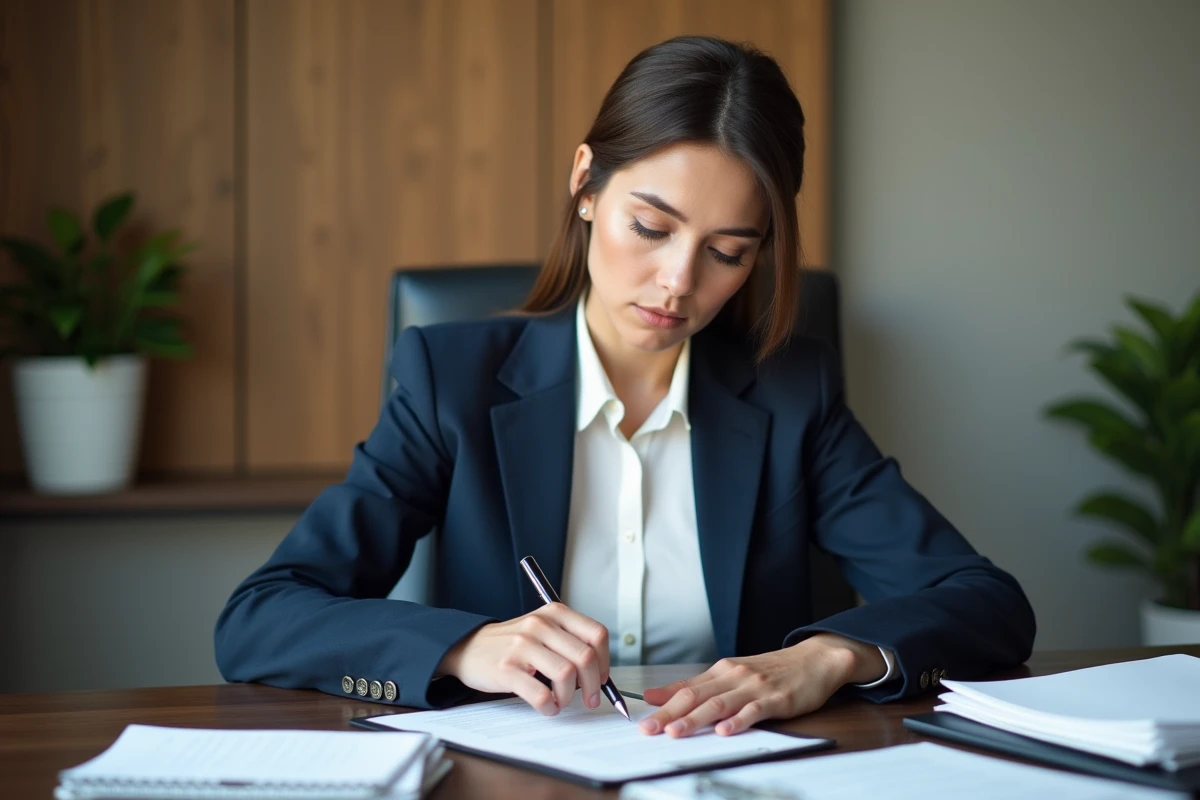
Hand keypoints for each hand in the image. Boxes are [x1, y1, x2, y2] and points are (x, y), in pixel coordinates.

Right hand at [436, 603, 609, 715]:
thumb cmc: (512, 644)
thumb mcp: (543, 631)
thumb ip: (571, 643)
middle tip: (590, 699)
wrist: (468, 648)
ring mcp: (522, 645)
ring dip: (569, 696)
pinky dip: (550, 706)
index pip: (597, 634)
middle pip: (585, 657)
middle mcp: (540, 625)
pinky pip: (541, 693)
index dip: (605, 661)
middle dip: (594, 685)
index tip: (602, 678)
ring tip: (561, 701)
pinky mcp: (507, 668)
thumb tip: (601, 674)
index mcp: (554, 613)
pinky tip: (547, 706)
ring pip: (566, 674)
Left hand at [639, 633, 884, 736]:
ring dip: (695, 719)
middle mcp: (733, 676)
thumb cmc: (771, 671)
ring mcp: (754, 687)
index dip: (662, 705)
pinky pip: (753, 711)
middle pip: (696, 696)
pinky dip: (738, 720)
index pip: (685, 689)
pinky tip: (725, 730)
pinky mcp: (775, 699)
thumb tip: (658, 695)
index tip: (641, 720)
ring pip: (719, 704)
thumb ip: (698, 686)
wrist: (813, 659)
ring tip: (676, 732)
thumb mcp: (732, 674)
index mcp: (720, 671)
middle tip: (650, 730)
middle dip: (670, 714)